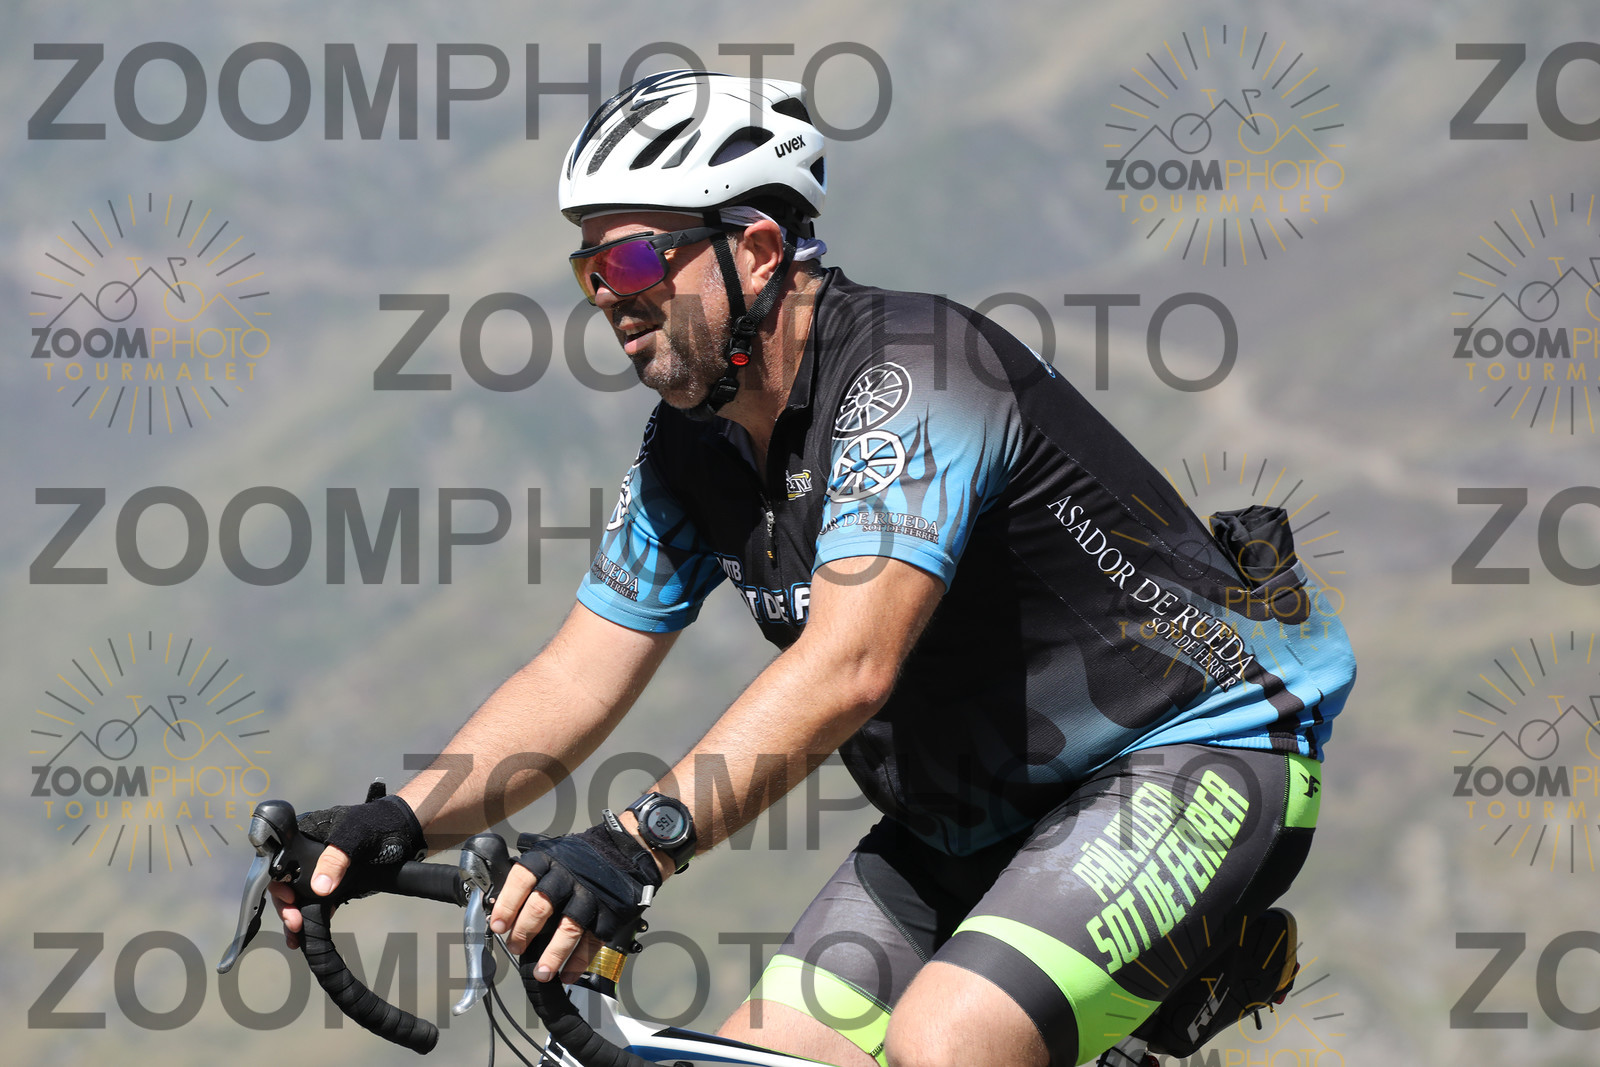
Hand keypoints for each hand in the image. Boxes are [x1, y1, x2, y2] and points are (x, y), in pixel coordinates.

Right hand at [270, 784, 424, 948]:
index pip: (281, 861)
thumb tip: (319, 888)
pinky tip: (306, 935)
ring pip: (300, 896)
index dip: (279, 883)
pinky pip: (319, 903)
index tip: (288, 900)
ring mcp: (323, 871)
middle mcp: (310, 855)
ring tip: (296, 936)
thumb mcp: (354, 835)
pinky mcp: (337, 885)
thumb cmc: (377, 823)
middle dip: (287, 906)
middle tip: (294, 923)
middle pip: (287, 883)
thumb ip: (335, 859)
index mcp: (306, 835)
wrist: (405, 831)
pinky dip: (312, 919)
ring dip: (295, 917)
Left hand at [489, 818, 661, 981]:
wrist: (624, 851)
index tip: (497, 926)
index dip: (507, 905)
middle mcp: (569, 877)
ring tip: (541, 973)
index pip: (522, 881)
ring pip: (569, 928)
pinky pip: (592, 941)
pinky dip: (579, 961)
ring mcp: (590, 895)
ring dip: (553, 955)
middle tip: (515, 948)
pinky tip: (568, 974)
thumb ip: (530, 878)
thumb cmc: (581, 857)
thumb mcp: (552, 853)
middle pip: (542, 906)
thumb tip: (502, 909)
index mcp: (549, 860)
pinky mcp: (609, 912)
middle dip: (524, 932)